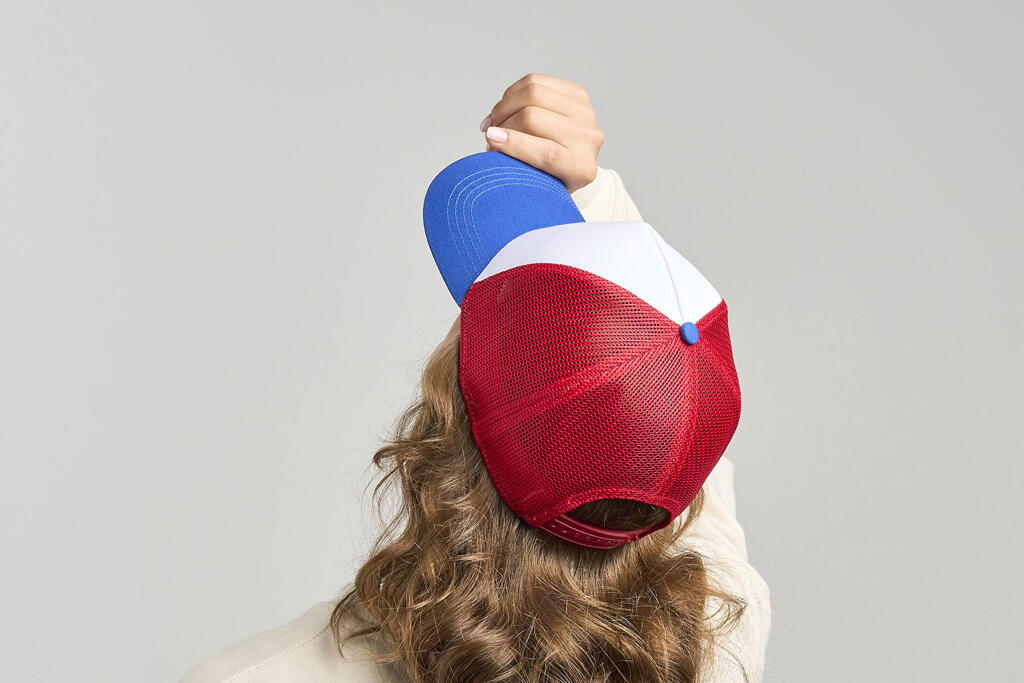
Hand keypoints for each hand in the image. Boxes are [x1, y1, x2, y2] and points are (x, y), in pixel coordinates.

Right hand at [480, 73, 603, 192]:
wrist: (573, 162)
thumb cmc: (549, 178)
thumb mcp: (536, 185)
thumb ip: (517, 170)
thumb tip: (492, 141)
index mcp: (581, 168)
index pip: (547, 153)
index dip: (515, 144)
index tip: (490, 138)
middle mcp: (588, 138)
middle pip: (533, 117)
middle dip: (504, 122)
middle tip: (490, 134)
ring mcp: (585, 112)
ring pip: (533, 92)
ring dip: (505, 105)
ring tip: (496, 120)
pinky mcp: (576, 93)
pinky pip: (535, 81)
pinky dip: (513, 92)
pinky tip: (507, 105)